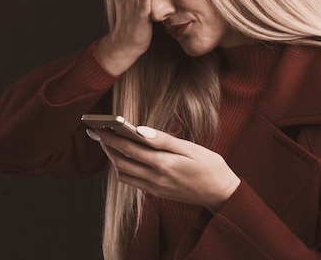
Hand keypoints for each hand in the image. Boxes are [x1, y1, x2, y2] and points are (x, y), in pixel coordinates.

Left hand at [94, 126, 240, 212]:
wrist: (221, 193)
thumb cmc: (210, 166)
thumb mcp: (191, 147)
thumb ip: (164, 140)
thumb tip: (140, 130)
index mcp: (164, 164)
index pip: (129, 149)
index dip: (112, 138)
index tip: (100, 128)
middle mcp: (156, 179)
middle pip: (121, 163)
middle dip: (108, 148)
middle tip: (99, 133)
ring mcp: (155, 188)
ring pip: (124, 175)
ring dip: (114, 159)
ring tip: (110, 144)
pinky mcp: (157, 193)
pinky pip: (133, 182)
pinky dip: (124, 169)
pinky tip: (125, 158)